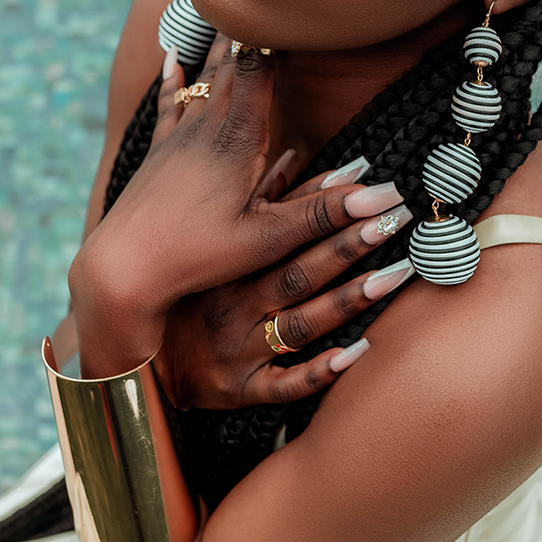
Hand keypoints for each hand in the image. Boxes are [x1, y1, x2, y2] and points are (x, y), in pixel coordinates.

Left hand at [68, 40, 404, 377]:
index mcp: (236, 140)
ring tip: (228, 5)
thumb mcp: (268, 241)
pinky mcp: (157, 155)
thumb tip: (387, 196)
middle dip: (250, 27)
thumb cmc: (198, 256)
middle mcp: (206, 128)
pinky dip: (174, 76)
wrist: (121, 269)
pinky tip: (173, 57)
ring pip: (202, 76)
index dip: (277, 33)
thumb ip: (325, 214)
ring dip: (218, 42)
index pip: (258, 68)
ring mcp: (178, 138)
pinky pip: (169, 103)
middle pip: (231, 63)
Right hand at [156, 159, 413, 410]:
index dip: (330, 208)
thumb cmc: (192, 294)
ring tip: (394, 275)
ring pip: (299, 323)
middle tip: (395, 220)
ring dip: (347, 299)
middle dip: (347, 245)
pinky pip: (283, 384)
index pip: (285, 231)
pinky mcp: (240, 390)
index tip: (375, 189)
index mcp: (229, 266)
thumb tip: (290, 152)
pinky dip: (318, 371)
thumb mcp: (216, 245)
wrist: (146, 365)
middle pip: (298, 272)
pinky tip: (356, 353)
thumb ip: (259, 204)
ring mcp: (237, 349)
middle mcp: (232, 304)